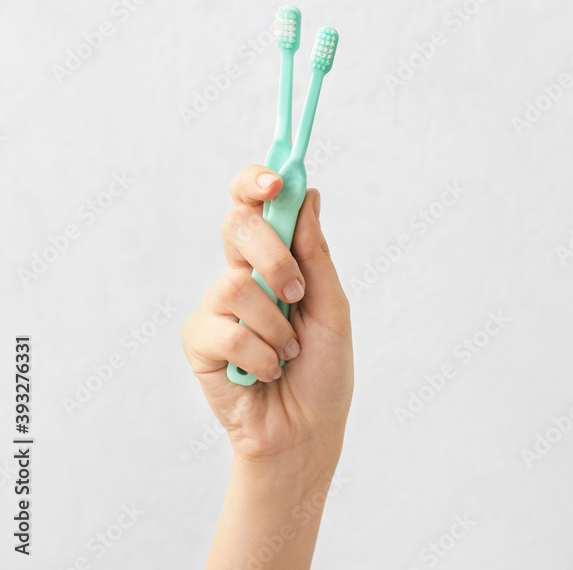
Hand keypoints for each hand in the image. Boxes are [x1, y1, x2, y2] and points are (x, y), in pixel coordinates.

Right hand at [182, 165, 353, 467]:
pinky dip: (259, 356)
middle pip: (238, 226)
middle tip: (298, 292)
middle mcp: (240, 274)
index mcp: (275, 260)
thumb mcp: (332, 308)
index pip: (254, 206)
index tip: (275, 182)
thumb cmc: (324, 370)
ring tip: (288, 351)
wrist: (306, 430)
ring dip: (275, 326)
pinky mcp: (198, 341)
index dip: (255, 182)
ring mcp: (216, 307)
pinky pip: (224, 330)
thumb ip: (315, 254)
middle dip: (274, 257)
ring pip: (236, 285)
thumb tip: (309, 194)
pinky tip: (267, 373)